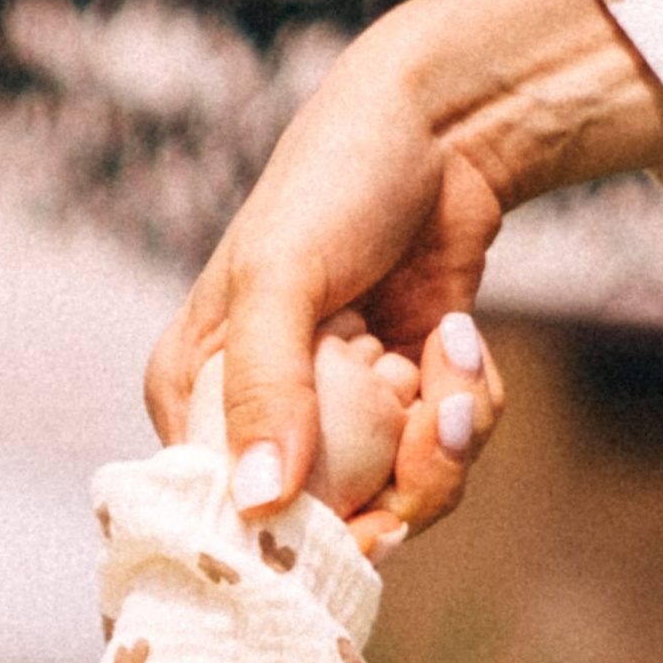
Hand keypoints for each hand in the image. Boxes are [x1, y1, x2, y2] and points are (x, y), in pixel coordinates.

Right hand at [144, 0, 662, 533]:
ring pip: (398, 502)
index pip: (223, 514)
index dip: (293, 537)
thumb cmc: (335, 180)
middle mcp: (259, 422)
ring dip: (446, 438)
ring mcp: (337, 422)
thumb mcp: (281, 277)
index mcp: (196, 398)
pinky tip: (458, 337)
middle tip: (435, 418)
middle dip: (399, 485)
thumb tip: (259, 505)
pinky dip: (466, 405)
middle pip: (326, 530)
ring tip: (453, 351)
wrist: (442, 125)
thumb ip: (266, 390)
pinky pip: (442, 458)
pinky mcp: (402, 410)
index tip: (362, 514)